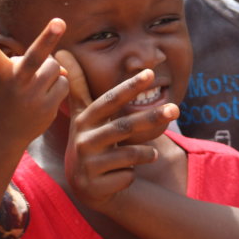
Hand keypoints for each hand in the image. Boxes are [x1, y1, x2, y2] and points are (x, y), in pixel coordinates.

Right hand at [0, 14, 68, 145]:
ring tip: (36, 86)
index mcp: (0, 72)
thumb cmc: (8, 95)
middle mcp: (15, 83)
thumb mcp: (11, 76)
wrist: (4, 135)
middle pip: (35, 57)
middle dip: (48, 38)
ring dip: (51, 71)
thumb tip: (63, 67)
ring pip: (55, 66)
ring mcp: (31, 97)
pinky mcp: (47, 108)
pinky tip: (44, 98)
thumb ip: (35, 64)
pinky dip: (58, 86)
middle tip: (59, 22)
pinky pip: (64, 83)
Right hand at [57, 50, 178, 213]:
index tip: (150, 73)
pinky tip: (126, 175)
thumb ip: (78, 85)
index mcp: (85, 120)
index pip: (110, 100)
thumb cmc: (91, 141)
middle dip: (151, 116)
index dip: (129, 87)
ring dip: (145, 153)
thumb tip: (62, 51)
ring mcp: (87, 165)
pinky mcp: (93, 187)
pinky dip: (131, 175)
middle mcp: (83, 140)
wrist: (83, 184)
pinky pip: (126, 177)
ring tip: (154, 154)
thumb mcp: (83, 114)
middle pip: (123, 126)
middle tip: (176, 109)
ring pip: (128, 155)